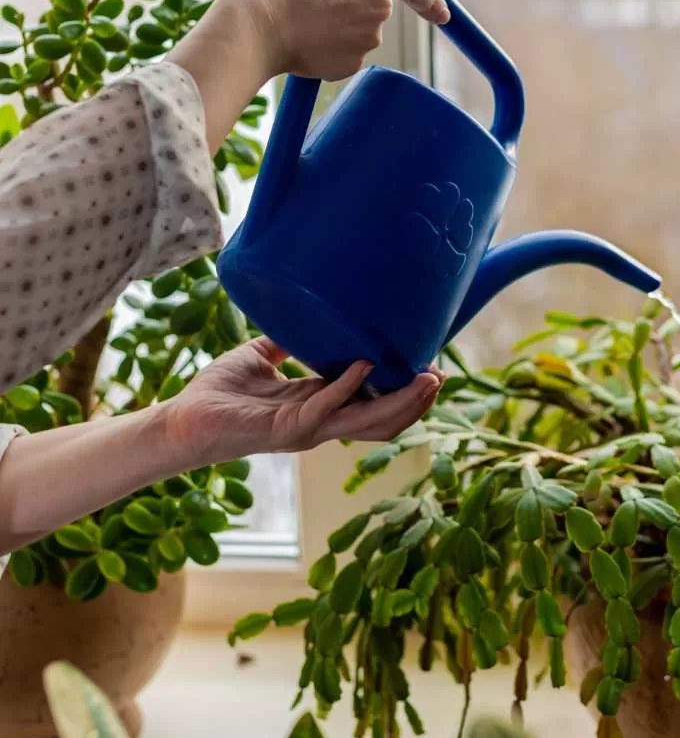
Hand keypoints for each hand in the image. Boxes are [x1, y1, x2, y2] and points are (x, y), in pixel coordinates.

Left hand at [162, 337, 443, 463]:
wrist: (181, 421)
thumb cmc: (219, 393)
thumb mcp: (260, 356)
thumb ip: (285, 339)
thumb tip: (303, 308)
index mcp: (320, 406)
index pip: (375, 404)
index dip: (405, 392)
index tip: (432, 370)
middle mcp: (321, 423)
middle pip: (383, 421)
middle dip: (416, 403)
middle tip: (441, 377)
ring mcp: (306, 429)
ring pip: (367, 423)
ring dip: (399, 402)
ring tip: (425, 379)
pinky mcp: (285, 429)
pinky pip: (325, 408)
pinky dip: (347, 386)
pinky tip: (364, 364)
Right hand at [230, 0, 450, 81]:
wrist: (258, 18)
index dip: (429, 1)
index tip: (442, 15)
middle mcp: (381, 5)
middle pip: (372, 7)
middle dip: (348, 6)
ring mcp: (368, 37)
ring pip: (353, 32)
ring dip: (333, 26)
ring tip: (299, 15)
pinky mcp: (352, 63)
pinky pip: (341, 55)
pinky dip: (324, 49)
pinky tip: (302, 37)